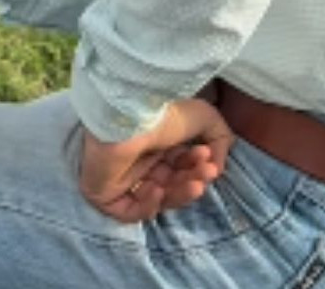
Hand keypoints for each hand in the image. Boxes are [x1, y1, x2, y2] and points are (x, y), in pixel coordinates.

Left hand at [78, 98, 233, 223]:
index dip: (197, 167)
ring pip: (156, 199)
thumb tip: (217, 166)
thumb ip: (219, 139)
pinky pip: (129, 211)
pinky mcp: (104, 192)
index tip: (209, 159)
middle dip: (193, 180)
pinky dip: (148, 206)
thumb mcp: (204, 116)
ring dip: (179, 195)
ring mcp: (121, 176)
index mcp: (156, 141)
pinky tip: (157, 189)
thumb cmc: (163, 112)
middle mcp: (139, 158)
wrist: (127, 114)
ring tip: (195, 185)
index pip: (179, 166)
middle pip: (171, 184)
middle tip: (207, 172)